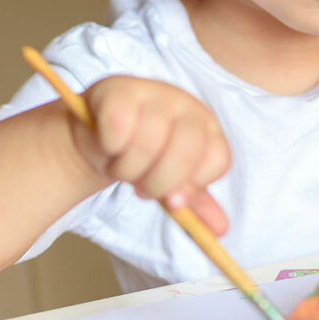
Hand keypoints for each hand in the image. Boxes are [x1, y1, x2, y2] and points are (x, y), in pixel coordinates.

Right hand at [72, 76, 231, 233]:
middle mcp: (186, 105)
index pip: (218, 158)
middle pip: (185, 150)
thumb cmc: (142, 160)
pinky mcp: (119, 89)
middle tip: (142, 189)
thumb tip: (221, 230)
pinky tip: (108, 146)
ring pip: (147, 142)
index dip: (194, 185)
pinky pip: (118, 127)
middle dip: (160, 182)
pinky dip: (110, 147)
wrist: (98, 137)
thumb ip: (194, 204)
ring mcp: (154, 92)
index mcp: (207, 128)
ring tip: (122, 168)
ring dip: (128, 170)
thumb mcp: (170, 182)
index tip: (173, 201)